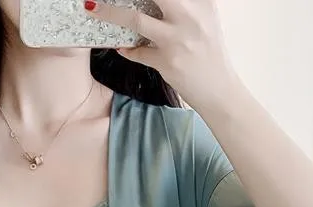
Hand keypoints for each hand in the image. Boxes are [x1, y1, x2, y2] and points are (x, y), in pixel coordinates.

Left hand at [84, 0, 236, 111]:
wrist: (220, 91)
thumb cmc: (210, 55)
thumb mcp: (207, 20)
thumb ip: (188, 5)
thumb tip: (161, 1)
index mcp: (202, 3)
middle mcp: (190, 17)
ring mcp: (177, 40)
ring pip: (136, 20)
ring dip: (109, 13)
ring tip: (93, 7)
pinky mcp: (166, 62)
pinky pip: (137, 52)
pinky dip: (127, 49)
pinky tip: (122, 46)